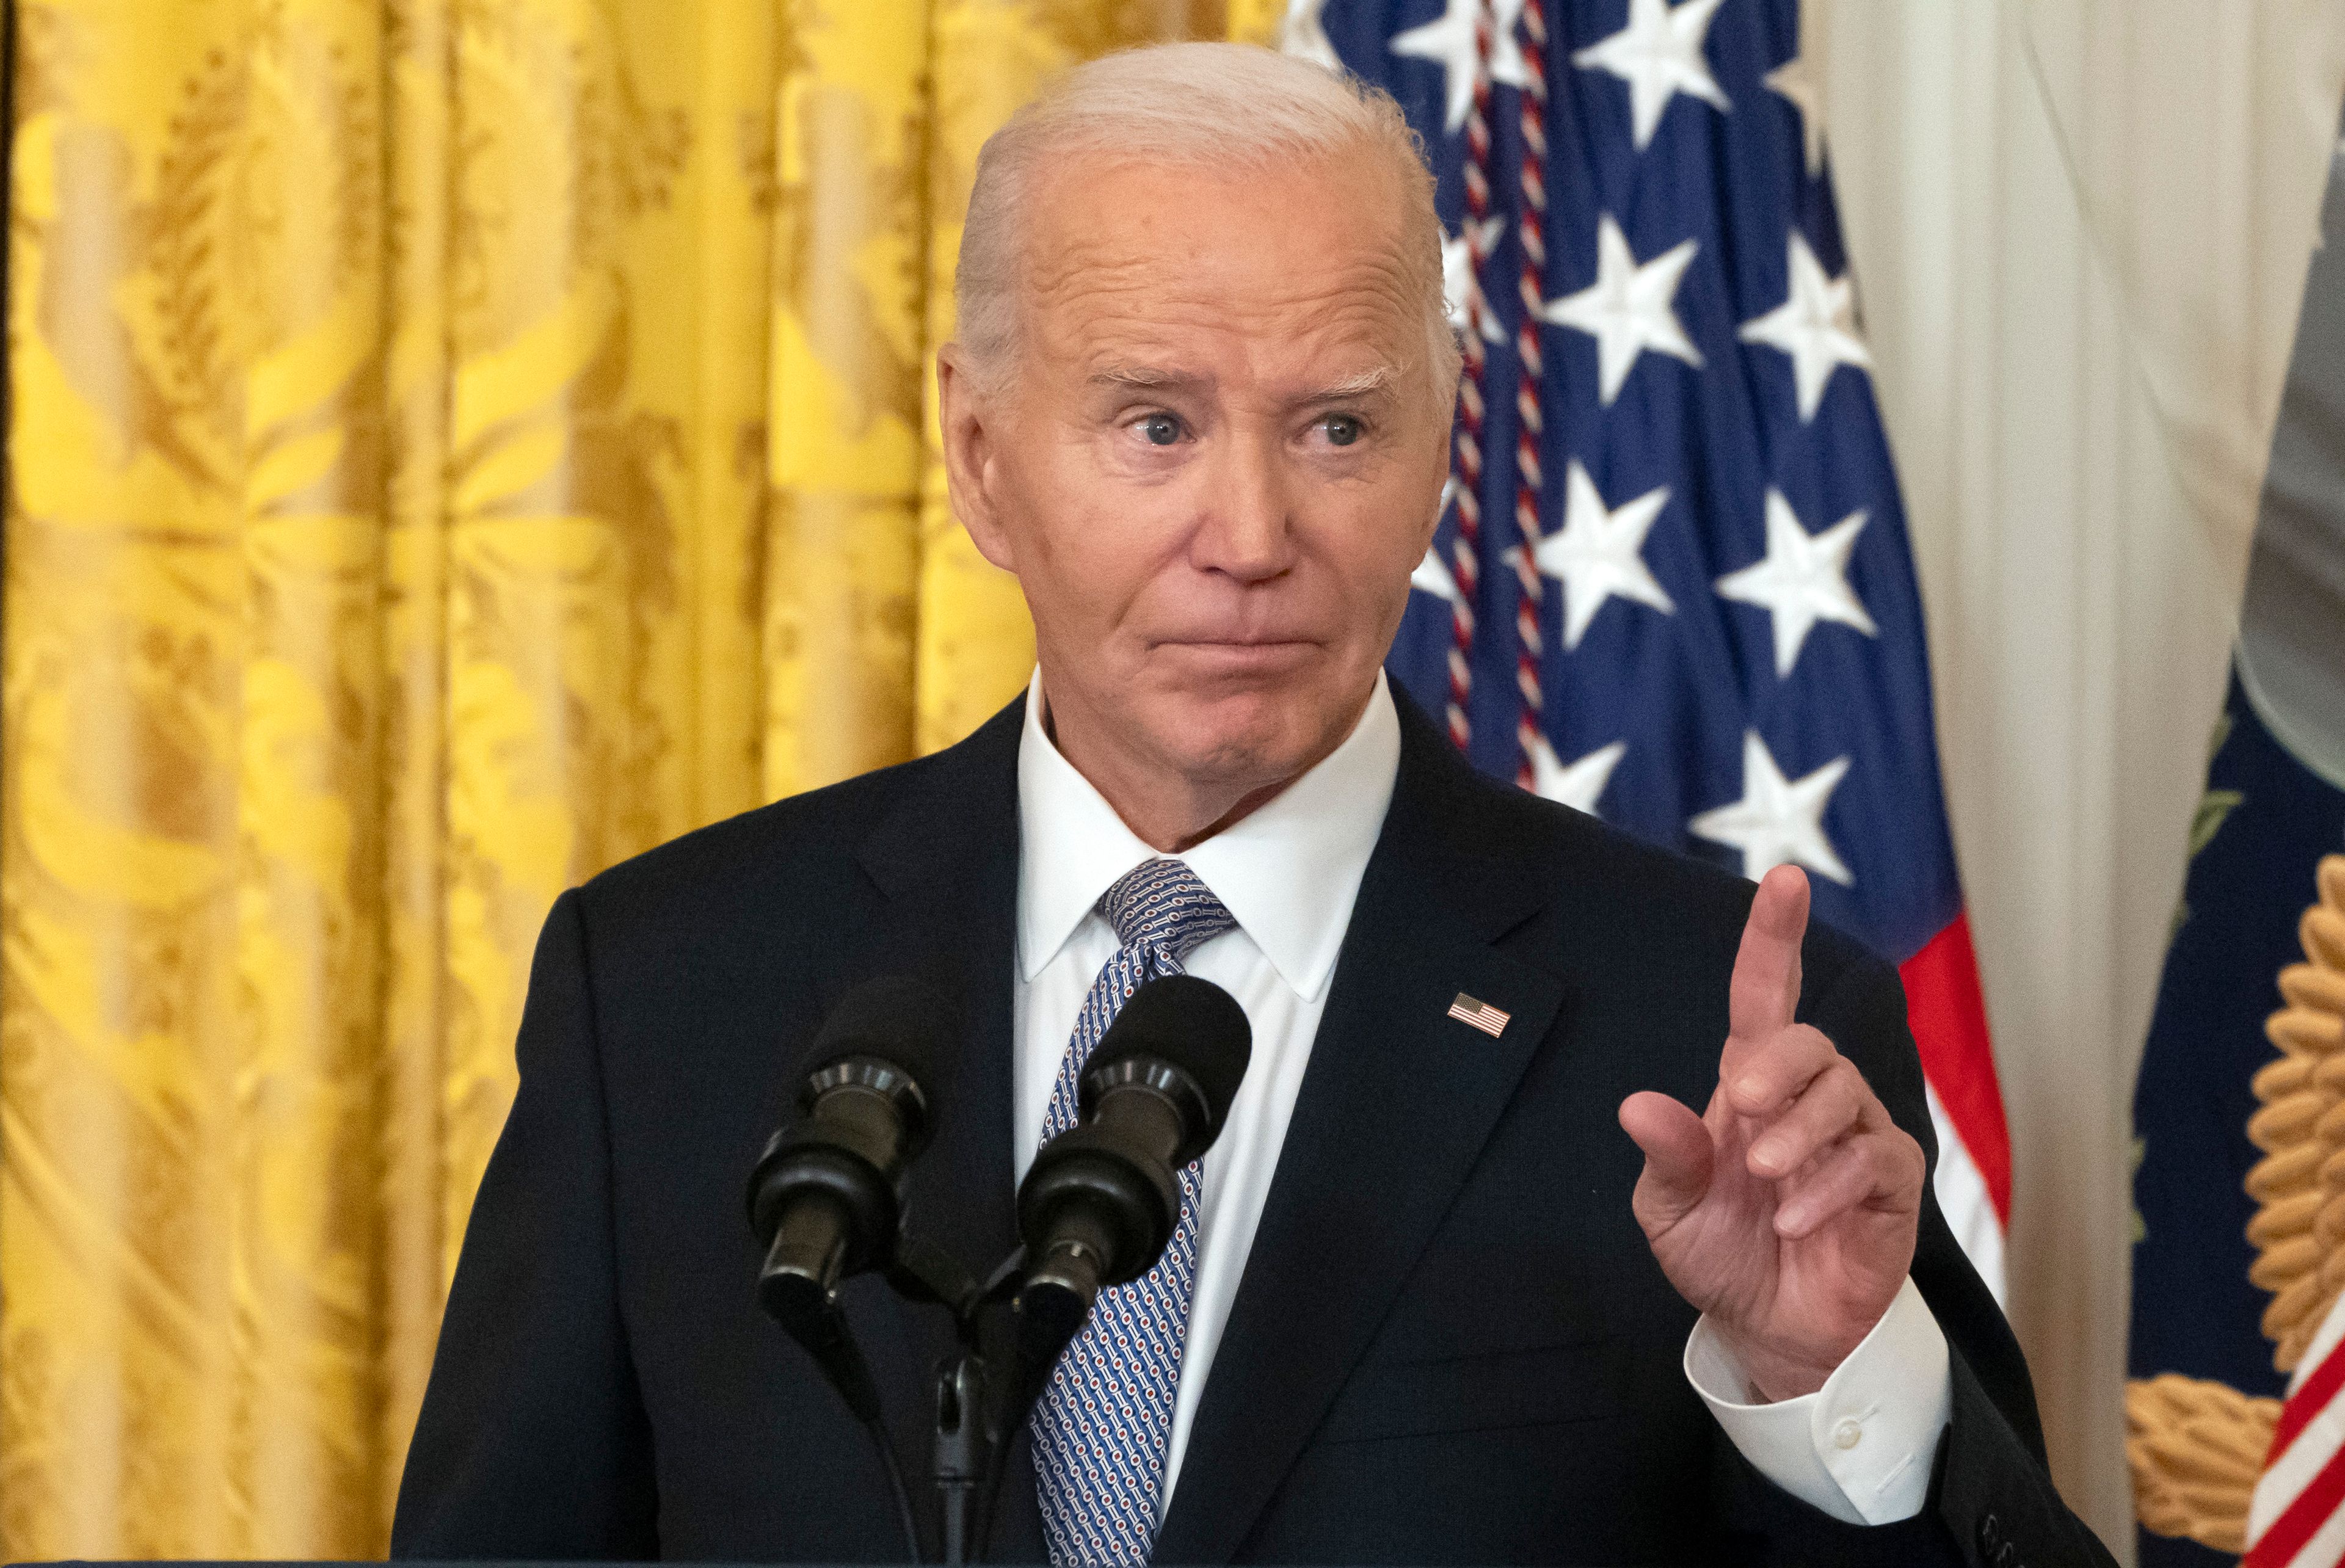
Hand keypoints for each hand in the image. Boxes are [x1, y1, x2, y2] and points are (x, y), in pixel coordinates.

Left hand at [1617, 865, 1924, 1400]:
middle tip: (1744, 1112)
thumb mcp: (1669, 1210)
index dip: (1774, 936)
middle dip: (1778, 1065)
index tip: (1783, 878)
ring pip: (1844, 1093)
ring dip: (1799, 1133)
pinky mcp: (1892, 1182)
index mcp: (1749, 1084)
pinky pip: (1875, 1158)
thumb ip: (1665, 1158)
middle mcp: (1807, 1097)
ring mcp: (1855, 1134)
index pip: (1765, 994)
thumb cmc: (1720, 1253)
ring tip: (1765, 1180)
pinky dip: (1828, 1187)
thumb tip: (1637, 1106)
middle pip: (1808, 1039)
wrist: (1768, 1328)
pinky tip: (1793, 1221)